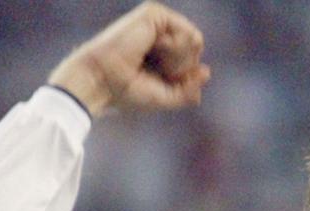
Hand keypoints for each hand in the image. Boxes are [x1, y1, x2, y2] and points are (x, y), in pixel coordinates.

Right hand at [49, 2, 210, 116]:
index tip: (159, 82)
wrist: (102, 82)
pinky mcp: (154, 14)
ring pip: (195, 41)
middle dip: (181, 69)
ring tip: (152, 59)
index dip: (184, 78)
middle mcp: (159, 34)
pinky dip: (176, 50)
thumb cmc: (126, 92)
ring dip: (178, 61)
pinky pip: (188, 34)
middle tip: (153, 71)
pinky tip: (154, 48)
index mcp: (160, 53)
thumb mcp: (166, 97)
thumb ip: (189, 89)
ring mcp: (157, 22)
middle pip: (197, 50)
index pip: (194, 62)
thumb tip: (207, 71)